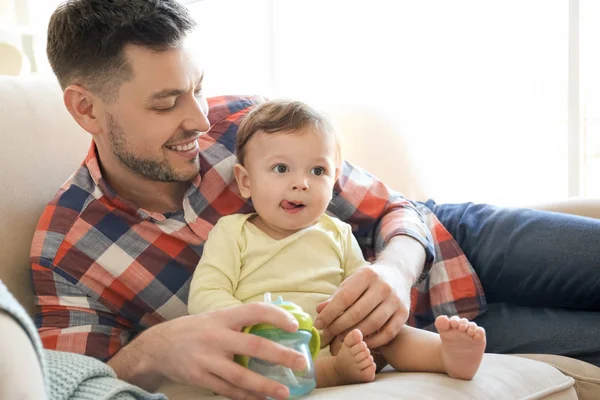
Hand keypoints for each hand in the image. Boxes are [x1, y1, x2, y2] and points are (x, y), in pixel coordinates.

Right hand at [116, 303, 305, 399]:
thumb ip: (241, 321)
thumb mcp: (216, 317)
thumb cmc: (196, 330)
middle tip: (301, 363)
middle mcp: (216, 336)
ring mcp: (207, 359)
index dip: (277, 316)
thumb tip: (277, 323)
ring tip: (284, 393)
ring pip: (241, 376)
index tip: (294, 326)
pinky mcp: (200, 378)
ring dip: (265, 386)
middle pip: (254, 346)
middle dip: (281, 355)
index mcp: (223, 317)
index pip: (255, 311)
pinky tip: (261, 399)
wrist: (159, 346)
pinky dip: (246, 396)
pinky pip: (228, 391)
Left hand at [314, 264, 410, 347]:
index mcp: (367, 275)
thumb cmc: (368, 281)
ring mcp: (396, 300)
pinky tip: (362, 341)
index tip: (319, 323)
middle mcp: (383, 286)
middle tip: (329, 333)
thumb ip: (336, 297)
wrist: (397, 274)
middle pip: (357, 312)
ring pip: (373, 324)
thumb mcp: (352, 282)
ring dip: (355, 334)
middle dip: (339, 326)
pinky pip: (388, 333)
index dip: (330, 313)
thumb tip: (319, 311)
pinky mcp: (404, 313)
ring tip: (342, 338)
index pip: (345, 297)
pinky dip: (373, 341)